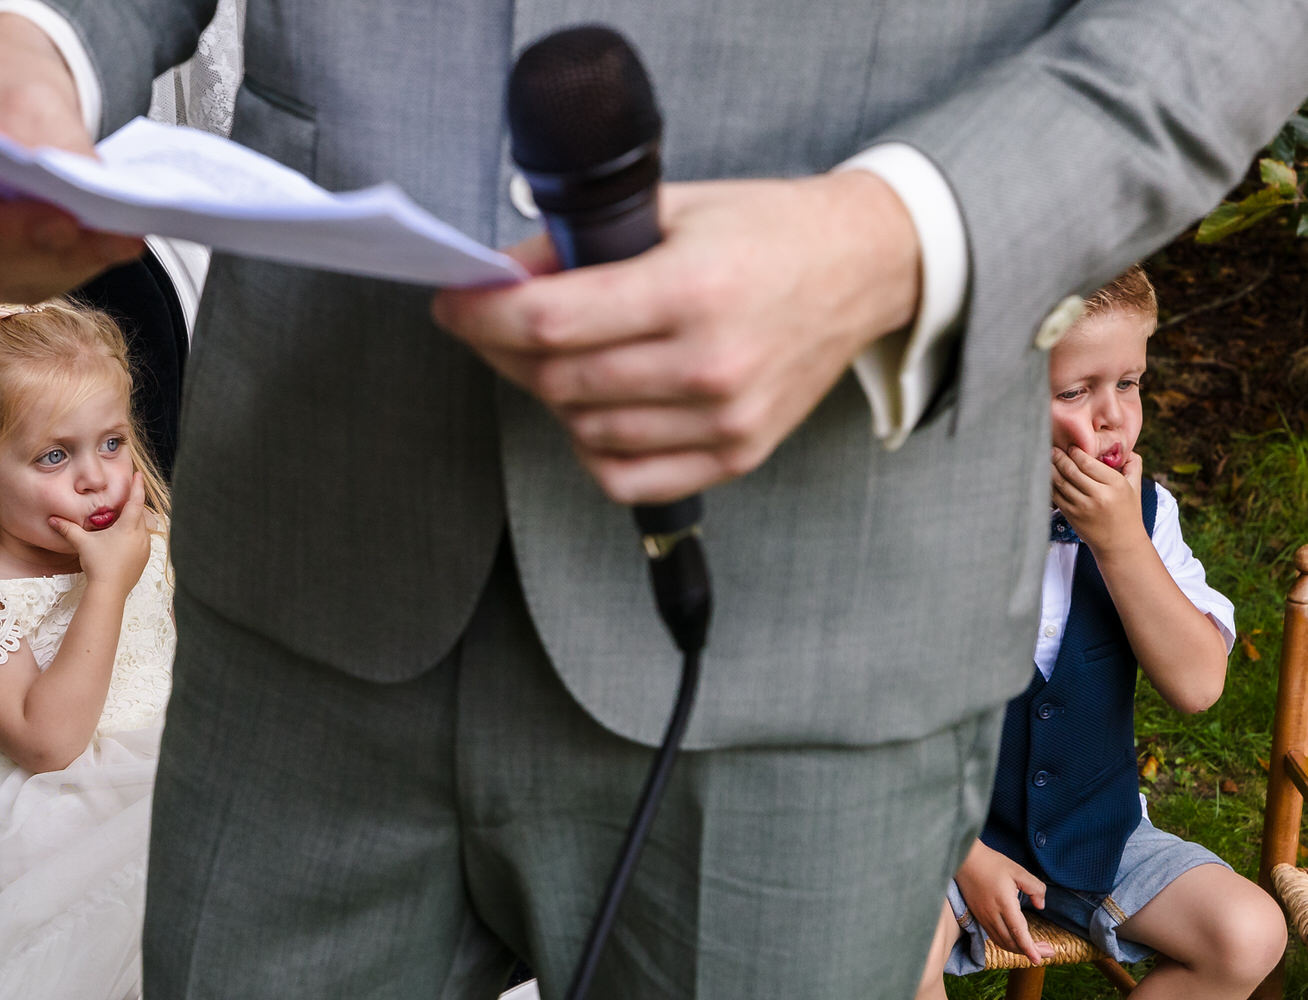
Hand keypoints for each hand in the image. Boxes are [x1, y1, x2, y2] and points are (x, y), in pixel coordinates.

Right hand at [0, 14, 143, 301]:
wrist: (0, 103)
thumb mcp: (30, 98)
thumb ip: (56, 144)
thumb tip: (95, 189)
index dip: (2, 228)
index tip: (63, 222)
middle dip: (51, 253)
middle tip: (111, 237)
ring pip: (9, 281)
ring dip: (72, 265)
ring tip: (123, 240)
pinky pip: (28, 283)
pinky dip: (74, 268)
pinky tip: (112, 247)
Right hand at [48, 473, 150, 594]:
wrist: (110, 590)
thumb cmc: (98, 564)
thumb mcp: (82, 543)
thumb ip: (68, 529)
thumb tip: (52, 519)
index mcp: (128, 527)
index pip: (136, 501)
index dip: (137, 486)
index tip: (139, 475)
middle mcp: (141, 536)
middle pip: (139, 514)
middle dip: (132, 505)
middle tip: (125, 497)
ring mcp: (145, 548)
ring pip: (142, 528)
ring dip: (134, 522)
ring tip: (122, 519)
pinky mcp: (144, 559)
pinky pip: (142, 541)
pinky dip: (135, 536)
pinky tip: (123, 539)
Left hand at [431, 172, 919, 503]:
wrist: (861, 268)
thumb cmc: (768, 231)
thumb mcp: (673, 208)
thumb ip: (583, 243)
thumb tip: (504, 277)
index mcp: (690, 289)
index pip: (549, 322)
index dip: (481, 316)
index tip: (452, 304)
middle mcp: (708, 364)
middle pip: (559, 381)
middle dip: (505, 353)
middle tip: (494, 326)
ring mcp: (724, 419)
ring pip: (586, 432)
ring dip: (551, 397)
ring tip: (558, 358)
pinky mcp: (737, 453)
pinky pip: (628, 478)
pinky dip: (592, 449)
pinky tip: (593, 410)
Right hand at [954, 841, 1054, 966]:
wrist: (964, 859)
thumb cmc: (992, 863)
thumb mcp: (1018, 871)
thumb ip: (1035, 888)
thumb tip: (1041, 905)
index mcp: (1004, 903)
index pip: (1018, 933)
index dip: (1030, 949)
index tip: (1039, 960)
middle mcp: (992, 914)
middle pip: (1011, 942)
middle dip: (1030, 952)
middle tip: (1048, 952)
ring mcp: (983, 917)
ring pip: (1002, 942)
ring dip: (1019, 949)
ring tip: (1036, 948)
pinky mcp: (978, 916)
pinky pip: (994, 936)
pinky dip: (1008, 943)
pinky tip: (1017, 940)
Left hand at [1051, 446, 1145, 555]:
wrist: (1120, 543)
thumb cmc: (1128, 512)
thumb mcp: (1135, 487)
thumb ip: (1133, 465)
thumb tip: (1127, 449)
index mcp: (1115, 484)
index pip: (1088, 463)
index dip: (1075, 452)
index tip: (1071, 446)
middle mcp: (1098, 495)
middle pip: (1071, 470)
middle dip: (1059, 457)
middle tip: (1053, 448)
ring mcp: (1082, 506)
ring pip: (1060, 482)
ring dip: (1050, 468)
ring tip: (1046, 458)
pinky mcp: (1071, 515)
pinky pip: (1055, 495)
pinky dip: (1049, 483)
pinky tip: (1046, 475)